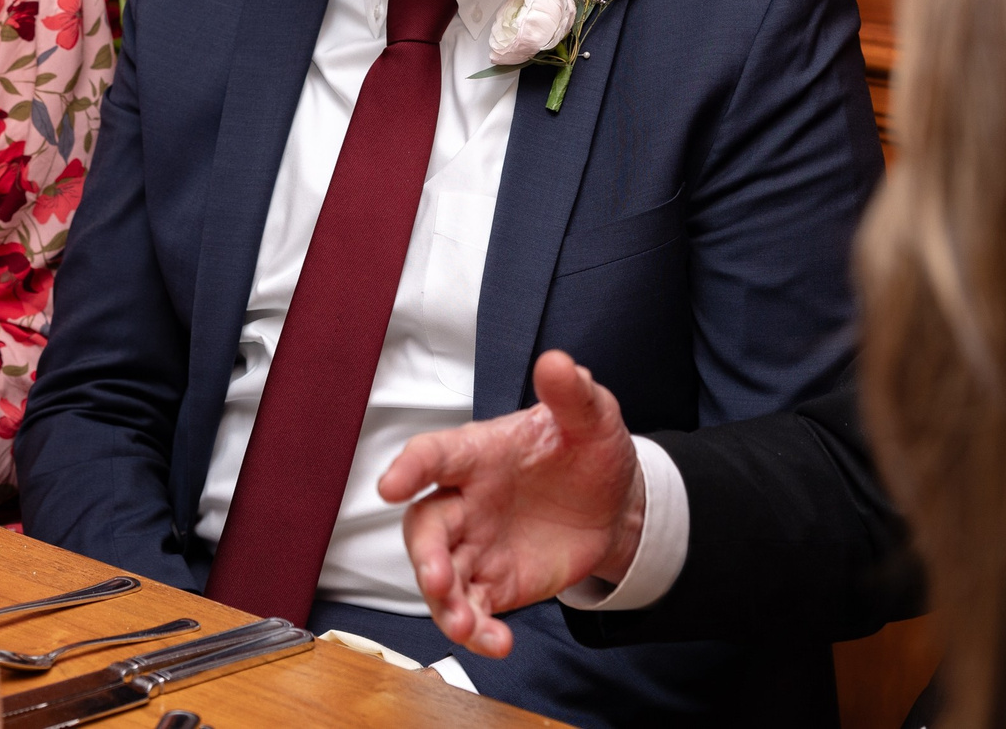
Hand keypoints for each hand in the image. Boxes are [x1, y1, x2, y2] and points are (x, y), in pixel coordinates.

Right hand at [376, 350, 643, 657]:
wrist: (615, 504)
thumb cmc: (588, 451)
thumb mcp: (591, 417)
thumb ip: (571, 394)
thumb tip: (557, 363)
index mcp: (478, 453)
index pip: (434, 455)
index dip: (409, 468)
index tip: (390, 486)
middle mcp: (466, 500)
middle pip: (425, 526)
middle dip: (424, 554)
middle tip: (438, 578)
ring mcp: (476, 545)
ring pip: (440, 576)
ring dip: (444, 602)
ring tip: (465, 624)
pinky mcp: (494, 583)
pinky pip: (473, 610)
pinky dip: (477, 630)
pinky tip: (497, 642)